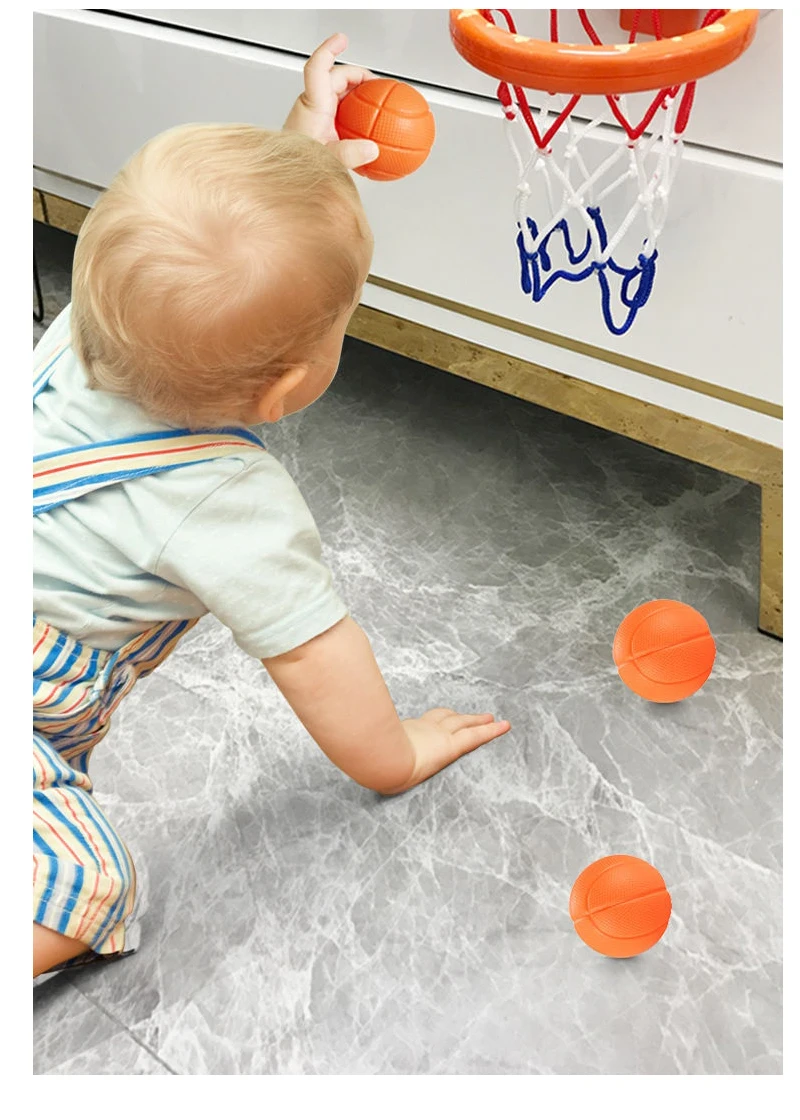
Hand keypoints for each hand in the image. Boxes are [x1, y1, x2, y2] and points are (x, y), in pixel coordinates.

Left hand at [283, 32, 379, 170]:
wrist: (282, 181)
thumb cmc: (297, 169)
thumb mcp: (326, 162)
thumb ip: (348, 154)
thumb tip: (371, 148)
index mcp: (312, 106)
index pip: (318, 68)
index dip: (329, 49)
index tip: (342, 40)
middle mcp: (312, 106)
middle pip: (336, 78)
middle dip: (358, 77)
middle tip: (378, 88)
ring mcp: (315, 116)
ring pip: (338, 94)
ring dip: (357, 95)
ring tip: (376, 106)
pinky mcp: (318, 128)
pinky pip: (339, 112)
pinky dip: (354, 113)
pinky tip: (367, 129)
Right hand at [383, 709, 511, 794]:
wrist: (382, 761)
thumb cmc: (376, 764)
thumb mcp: (376, 759)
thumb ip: (378, 761)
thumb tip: (368, 767)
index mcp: (408, 733)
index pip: (425, 722)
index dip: (437, 718)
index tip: (444, 717)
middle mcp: (424, 730)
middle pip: (447, 718)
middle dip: (460, 716)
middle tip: (471, 715)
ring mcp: (439, 735)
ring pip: (464, 723)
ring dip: (477, 720)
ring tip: (490, 718)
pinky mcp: (452, 745)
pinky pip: (476, 736)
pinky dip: (492, 730)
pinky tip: (505, 726)